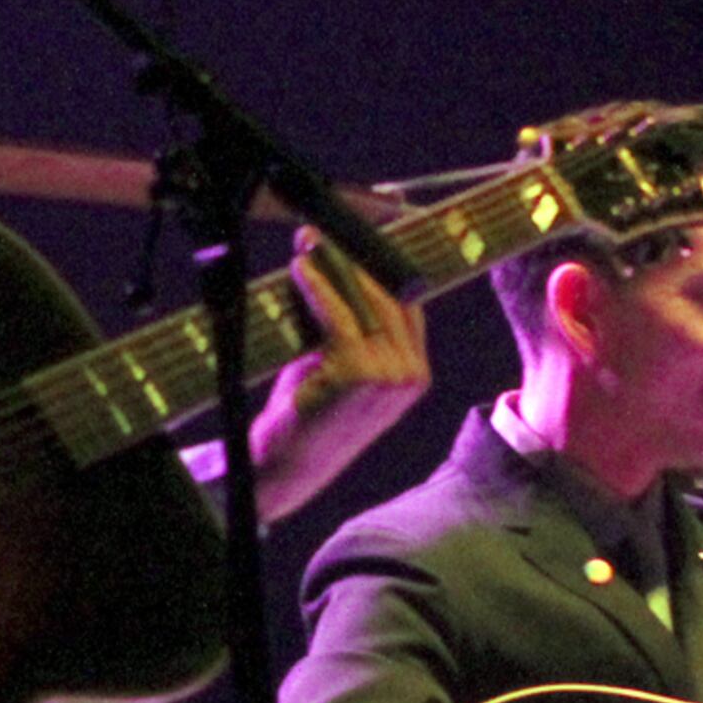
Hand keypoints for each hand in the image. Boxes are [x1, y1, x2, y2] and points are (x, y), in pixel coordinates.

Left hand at [246, 233, 433, 522]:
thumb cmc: (309, 416)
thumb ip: (352, 329)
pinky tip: (301, 270)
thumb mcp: (341, 368)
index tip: (353, 243)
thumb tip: (334, 266)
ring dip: (333, 267)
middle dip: (354, 259)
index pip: (408, 306)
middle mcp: (411, 375)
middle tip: (323, 236)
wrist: (287, 467)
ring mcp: (389, 375)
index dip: (381, 269)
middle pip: (390, 296)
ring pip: (364, 301)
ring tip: (308, 246)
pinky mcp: (358, 372)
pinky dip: (317, 286)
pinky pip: (337, 315)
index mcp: (415, 374)